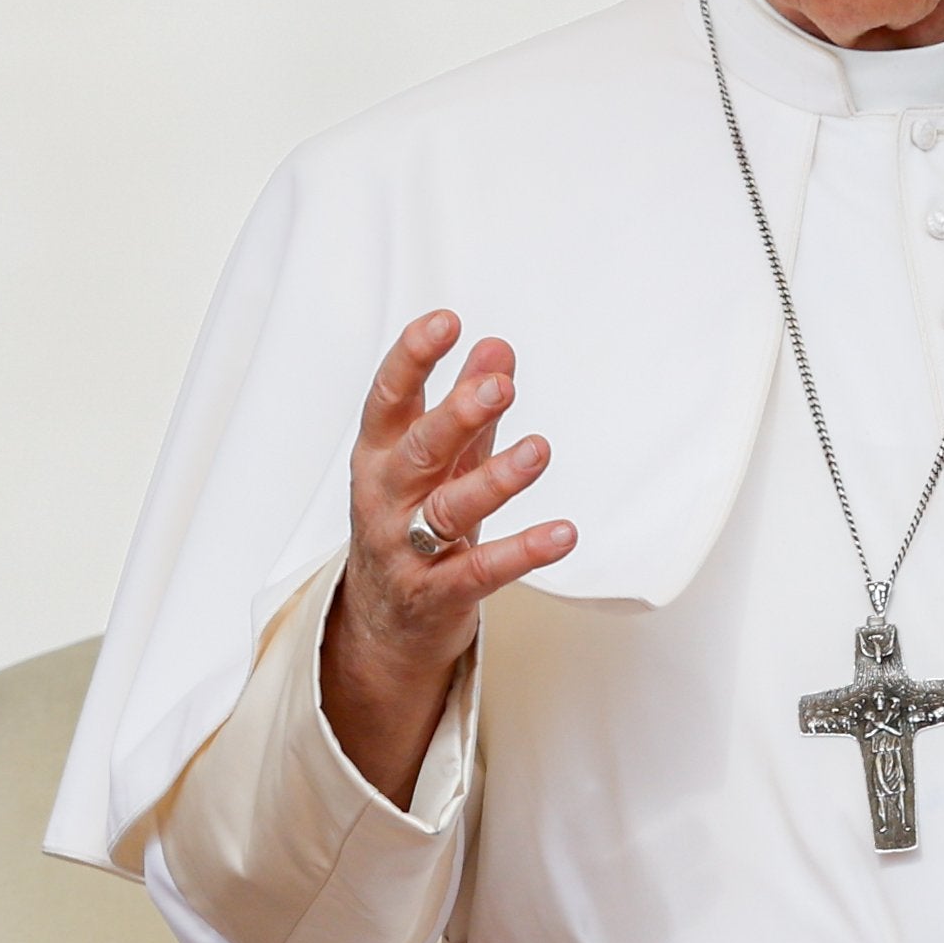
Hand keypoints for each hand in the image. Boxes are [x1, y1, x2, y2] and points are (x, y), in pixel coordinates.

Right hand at [321, 310, 576, 803]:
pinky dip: (523, 552)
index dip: (412, 358)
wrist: (384, 621)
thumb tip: (497, 346)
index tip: (445, 321)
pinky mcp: (436, 594)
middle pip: (417, 450)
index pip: (389, 399)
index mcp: (379, 454)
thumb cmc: (412, 520)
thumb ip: (466, 407)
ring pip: (449, 509)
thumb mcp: (436, 460)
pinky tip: (564, 533)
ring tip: (539, 450)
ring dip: (495, 479)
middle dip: (456, 416)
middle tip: (500, 387)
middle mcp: (384, 498)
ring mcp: (405, 549)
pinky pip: (481, 571)